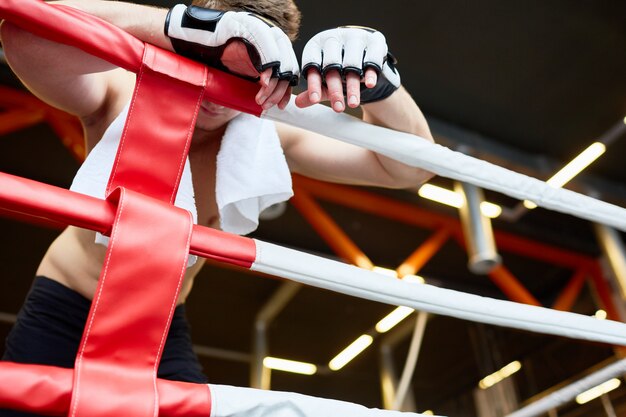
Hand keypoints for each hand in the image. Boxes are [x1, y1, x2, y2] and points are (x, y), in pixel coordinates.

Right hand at [165, 4, 299, 108]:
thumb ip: (258, 81)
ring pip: (279, 54)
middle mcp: (265, 34)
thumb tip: (274, 101)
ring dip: (274, 81)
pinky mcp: (244, 24)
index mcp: (267, 46)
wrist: (189, 44)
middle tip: (271, 104)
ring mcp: (256, 27)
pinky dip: (268, 64)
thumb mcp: (241, 74)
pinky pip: (264, 43)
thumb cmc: (213, 59)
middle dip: (282, 87)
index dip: (287, 86)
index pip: (287, 64)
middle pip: (287, 60)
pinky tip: (263, 81)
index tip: (281, 105)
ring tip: (261, 98)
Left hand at [295, 26, 400, 111]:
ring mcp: (354, 37)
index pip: (312, 65)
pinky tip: (369, 84)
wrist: (362, 52)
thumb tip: (297, 103)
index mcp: (316, 45)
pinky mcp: (373, 41)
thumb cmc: (338, 69)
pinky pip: (372, 58)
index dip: (314, 84)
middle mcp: (334, 38)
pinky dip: (370, 72)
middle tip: (337, 108)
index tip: (315, 100)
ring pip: (352, 64)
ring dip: (353, 86)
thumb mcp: (324, 79)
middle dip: (335, 89)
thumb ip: (314, 90)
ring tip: (353, 104)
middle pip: (332, 65)